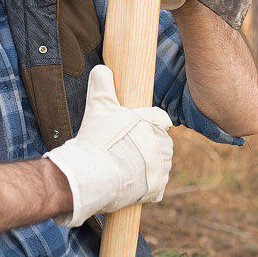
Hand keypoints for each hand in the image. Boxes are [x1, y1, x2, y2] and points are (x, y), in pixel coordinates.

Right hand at [43, 64, 173, 227]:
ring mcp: (162, 168)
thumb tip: (101, 69)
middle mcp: (164, 144)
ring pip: (158, 163)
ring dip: (145, 165)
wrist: (93, 176)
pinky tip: (129, 181)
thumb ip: (102, 84)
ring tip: (123, 166)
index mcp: (155, 122)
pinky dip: (145, 185)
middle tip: (122, 149)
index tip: (133, 129)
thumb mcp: (98, 105)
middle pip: (158, 142)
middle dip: (143, 145)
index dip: (147, 122)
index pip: (160, 118)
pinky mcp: (158, 189)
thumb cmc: (98, 140)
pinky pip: (156, 185)